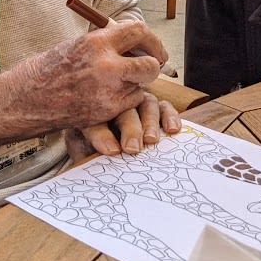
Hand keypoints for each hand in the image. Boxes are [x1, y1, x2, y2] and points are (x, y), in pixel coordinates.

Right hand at [12, 20, 166, 131]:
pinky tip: (106, 97)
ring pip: (141, 86)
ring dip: (135, 84)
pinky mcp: (106, 111)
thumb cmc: (49, 70)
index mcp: (97, 42)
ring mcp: (107, 91)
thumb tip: (138, 44)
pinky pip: (129, 103)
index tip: (155, 47)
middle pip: (150, 64)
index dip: (152, 40)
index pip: (139, 31)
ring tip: (115, 82)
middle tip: (150, 66)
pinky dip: (124, 100)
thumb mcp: (80, 45)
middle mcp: (106, 65)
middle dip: (153, 65)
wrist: (26, 99)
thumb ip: (109, 43)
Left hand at [65, 92, 181, 160]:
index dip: (102, 134)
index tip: (111, 152)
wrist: (113, 148)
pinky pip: (164, 107)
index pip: (95, 121)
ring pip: (146, 105)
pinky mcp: (156, 107)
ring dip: (149, 122)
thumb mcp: (89, 157)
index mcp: (93, 117)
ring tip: (151, 140)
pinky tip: (172, 129)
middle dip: (130, 129)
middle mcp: (116, 104)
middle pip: (124, 110)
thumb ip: (93, 155)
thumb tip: (106, 157)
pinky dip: (169, 116)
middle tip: (133, 148)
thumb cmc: (98, 153)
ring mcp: (137, 102)